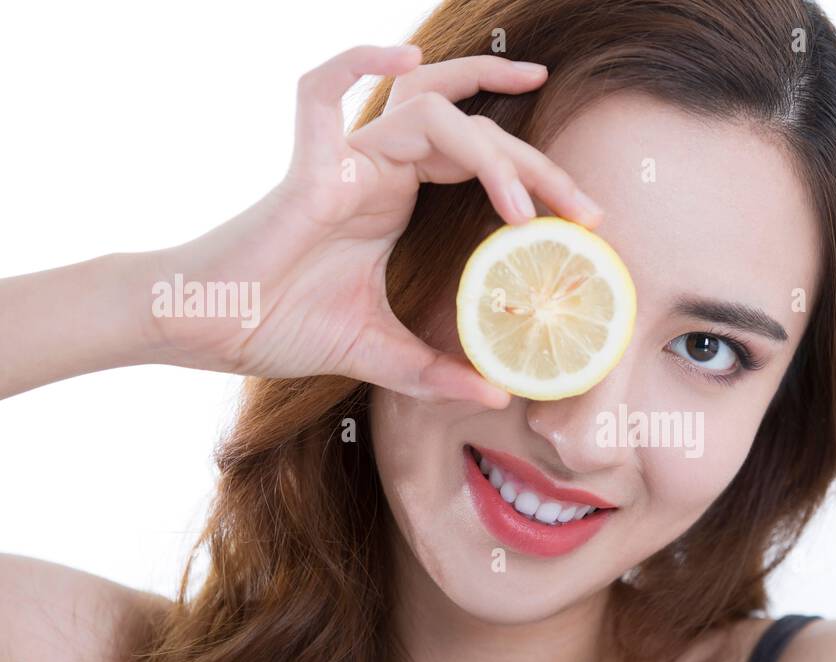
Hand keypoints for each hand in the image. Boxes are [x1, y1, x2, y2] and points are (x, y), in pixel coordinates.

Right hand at [147, 45, 603, 404]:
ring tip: (528, 199)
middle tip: (587, 207)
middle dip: (535, 165)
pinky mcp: (303, 171)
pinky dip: (354, 62)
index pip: (479, 159)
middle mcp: (377, 168)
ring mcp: (342, 161)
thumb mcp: (379, 356)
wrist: (210, 330)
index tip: (585, 211)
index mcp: (396, 197)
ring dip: (487, 148)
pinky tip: (405, 55)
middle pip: (471, 131)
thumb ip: (437, 372)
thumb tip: (499, 395)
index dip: (533, 175)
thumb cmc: (281, 325)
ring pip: (427, 114)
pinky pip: (318, 92)